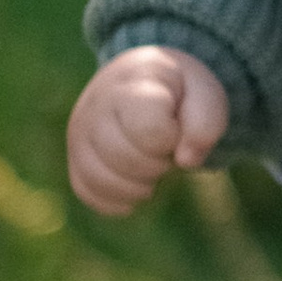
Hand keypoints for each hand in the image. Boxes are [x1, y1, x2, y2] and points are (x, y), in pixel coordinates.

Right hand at [67, 45, 230, 215]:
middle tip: (165, 149)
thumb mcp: (205, 94)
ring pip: (102, 179)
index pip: (148, 129)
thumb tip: (186, 160)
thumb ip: (207, 122)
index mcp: (133, 81)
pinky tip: (136, 184)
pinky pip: (88, 194)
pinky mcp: (74, 159)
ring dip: (139, 186)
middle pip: (123, 157)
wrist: (144, 84)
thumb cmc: (178, 93)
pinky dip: (118, 199)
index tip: (175, 126)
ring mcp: (79, 132)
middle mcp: (96, 104)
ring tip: (151, 166)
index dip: (171, 139)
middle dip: (157, 163)